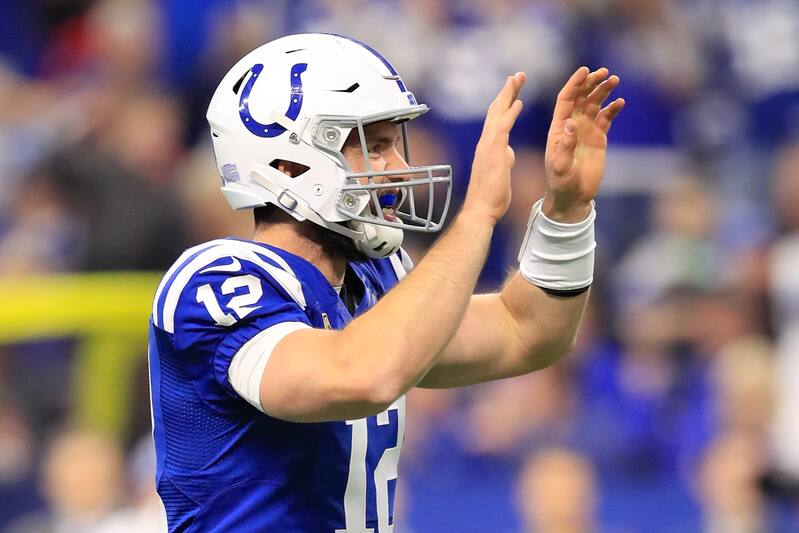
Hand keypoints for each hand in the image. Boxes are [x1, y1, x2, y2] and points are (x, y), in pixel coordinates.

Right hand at [463, 72, 525, 224]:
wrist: (480, 210)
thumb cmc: (491, 196)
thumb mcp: (501, 172)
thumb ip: (504, 158)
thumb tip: (509, 152)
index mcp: (489, 146)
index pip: (497, 119)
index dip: (506, 102)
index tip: (514, 89)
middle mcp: (486, 142)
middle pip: (496, 110)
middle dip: (507, 91)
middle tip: (517, 75)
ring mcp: (488, 146)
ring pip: (497, 113)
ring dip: (508, 94)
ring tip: (517, 78)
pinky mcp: (493, 152)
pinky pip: (502, 128)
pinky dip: (510, 114)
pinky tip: (519, 102)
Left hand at [543, 67, 624, 221]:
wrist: (572, 197)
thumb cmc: (560, 183)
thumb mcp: (560, 166)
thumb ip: (566, 145)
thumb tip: (571, 124)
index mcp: (558, 128)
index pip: (566, 99)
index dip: (574, 84)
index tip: (585, 70)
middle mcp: (572, 125)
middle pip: (582, 97)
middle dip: (591, 82)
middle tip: (605, 72)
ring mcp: (586, 131)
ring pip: (595, 105)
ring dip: (603, 91)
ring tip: (614, 80)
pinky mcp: (598, 139)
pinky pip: (606, 119)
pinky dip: (613, 109)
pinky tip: (620, 102)